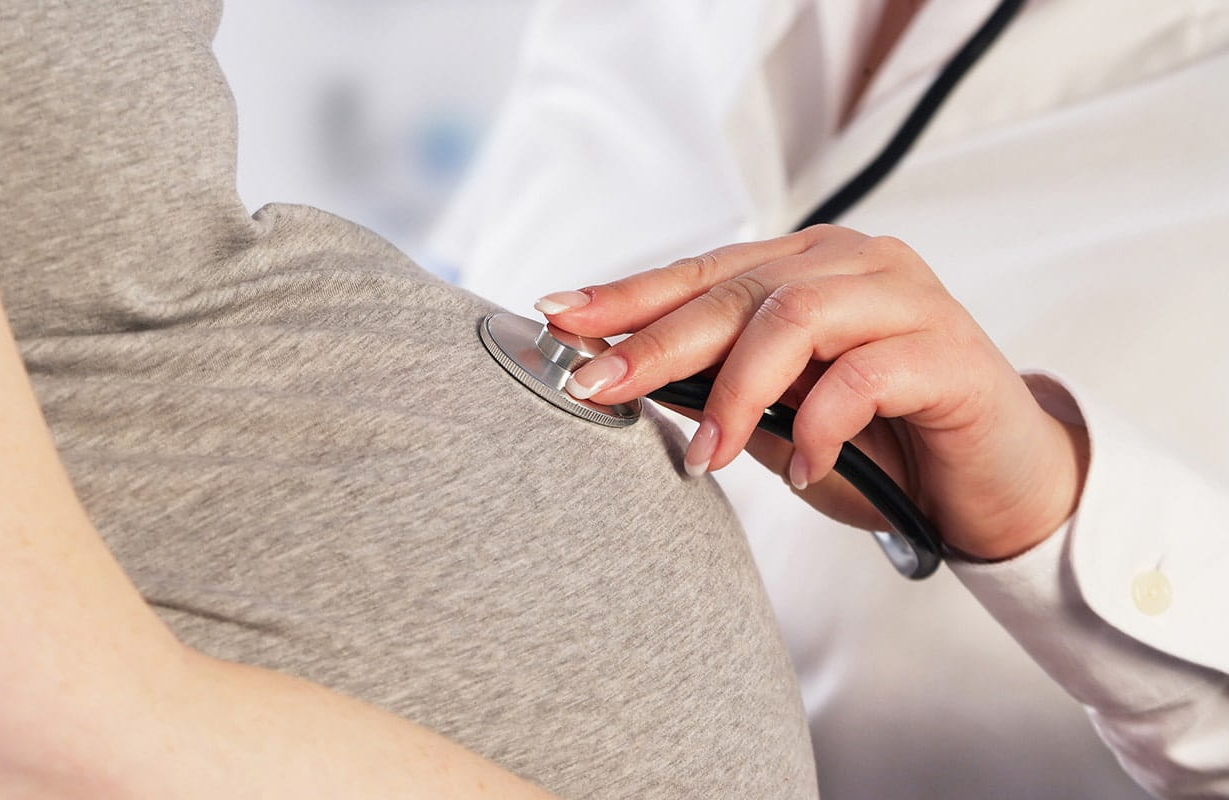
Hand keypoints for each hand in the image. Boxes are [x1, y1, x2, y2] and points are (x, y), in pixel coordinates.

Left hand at [534, 225, 1089, 560]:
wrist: (994, 487)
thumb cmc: (880, 447)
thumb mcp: (778, 420)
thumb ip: (718, 391)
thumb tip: (621, 380)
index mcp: (807, 266)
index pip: (701, 273)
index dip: (626, 295)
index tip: (557, 317)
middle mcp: (853, 263)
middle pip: (735, 291)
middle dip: (653, 342)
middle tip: (596, 387)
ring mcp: (905, 298)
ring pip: (792, 318)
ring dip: (735, 393)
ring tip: (706, 458)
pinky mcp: (948, 350)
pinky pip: (862, 376)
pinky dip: (818, 427)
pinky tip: (804, 470)